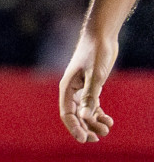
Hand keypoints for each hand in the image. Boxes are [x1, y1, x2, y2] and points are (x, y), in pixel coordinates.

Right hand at [60, 28, 117, 142]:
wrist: (100, 36)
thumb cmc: (95, 53)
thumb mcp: (96, 76)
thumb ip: (90, 97)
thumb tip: (85, 117)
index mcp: (67, 87)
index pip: (66, 113)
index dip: (74, 128)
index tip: (85, 139)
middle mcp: (72, 90)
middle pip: (75, 116)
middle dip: (85, 128)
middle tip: (98, 138)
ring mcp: (81, 89)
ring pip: (84, 112)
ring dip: (94, 123)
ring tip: (108, 128)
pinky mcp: (91, 86)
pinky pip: (92, 106)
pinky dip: (99, 115)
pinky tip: (109, 120)